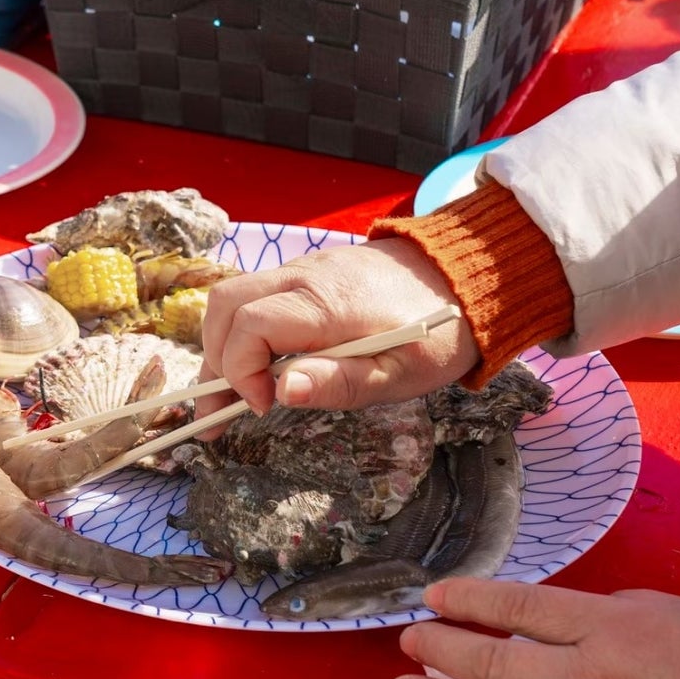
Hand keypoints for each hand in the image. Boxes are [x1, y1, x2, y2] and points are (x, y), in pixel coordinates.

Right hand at [195, 238, 473, 426]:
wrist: (465, 277)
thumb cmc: (437, 333)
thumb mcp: (401, 374)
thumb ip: (340, 383)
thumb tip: (282, 392)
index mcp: (325, 304)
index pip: (248, 326)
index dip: (240, 371)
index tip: (264, 406)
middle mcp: (303, 276)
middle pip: (224, 305)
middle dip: (214, 359)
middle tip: (221, 408)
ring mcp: (301, 269)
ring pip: (231, 297)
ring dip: (221, 346)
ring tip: (226, 395)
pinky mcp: (305, 273)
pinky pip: (254, 296)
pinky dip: (240, 331)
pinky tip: (254, 367)